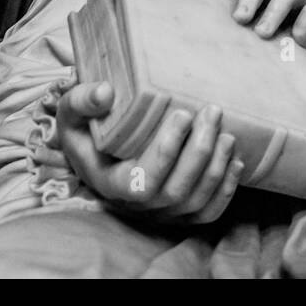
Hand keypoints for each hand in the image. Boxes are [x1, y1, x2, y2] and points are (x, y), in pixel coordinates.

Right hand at [51, 82, 242, 224]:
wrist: (95, 150)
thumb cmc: (86, 128)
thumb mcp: (71, 112)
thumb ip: (81, 100)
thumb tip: (105, 92)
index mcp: (109, 183)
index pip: (142, 180)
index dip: (166, 152)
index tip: (183, 114)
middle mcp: (135, 205)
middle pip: (175, 191)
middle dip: (200, 152)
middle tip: (212, 112)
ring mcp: (159, 213)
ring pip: (195, 202)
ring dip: (216, 168)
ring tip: (227, 133)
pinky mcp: (179, 213)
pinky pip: (207, 212)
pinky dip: (226, 190)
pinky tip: (235, 161)